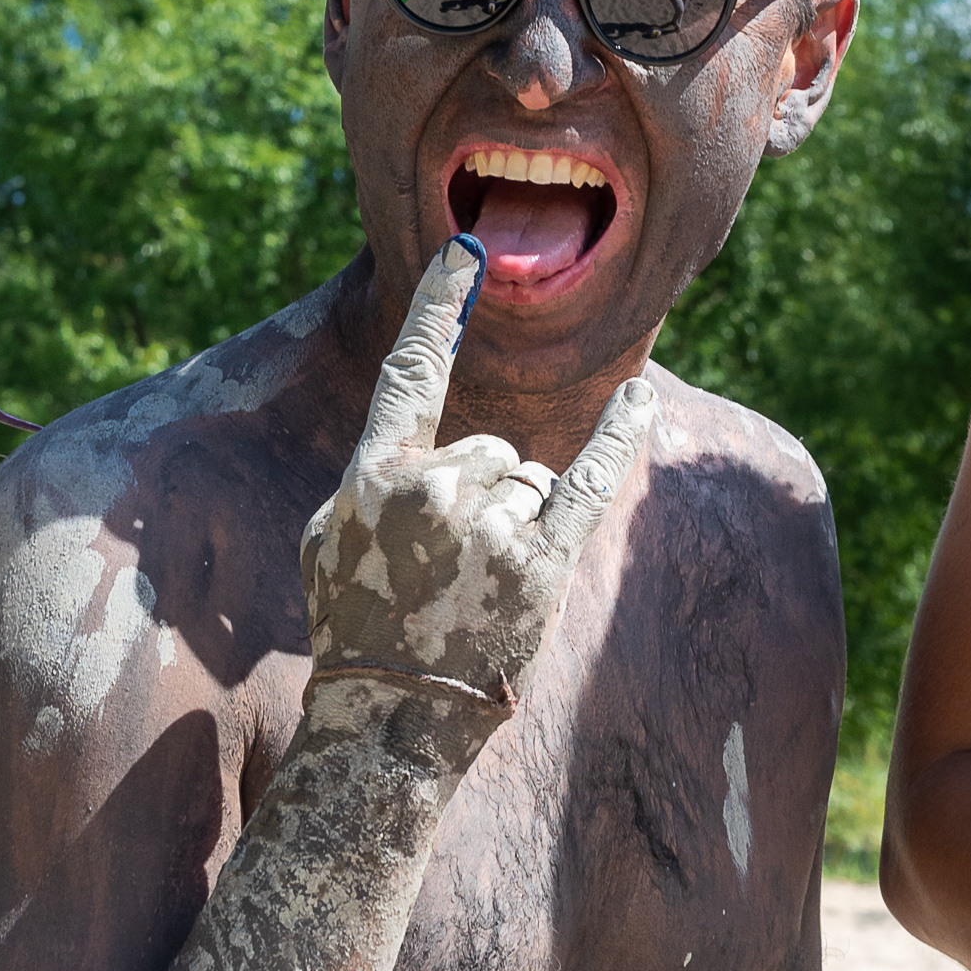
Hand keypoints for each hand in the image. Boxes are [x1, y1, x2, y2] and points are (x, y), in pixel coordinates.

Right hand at [303, 234, 654, 710]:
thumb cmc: (353, 628)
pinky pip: (591, 484)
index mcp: (376, 475)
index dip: (439, 308)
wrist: (388, 718)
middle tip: (450, 569)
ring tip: (477, 590)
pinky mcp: (541, 567)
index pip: (411, 372)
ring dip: (515, 524)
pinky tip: (641, 400)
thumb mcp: (329, 539)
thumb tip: (423, 443)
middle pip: (491, 449)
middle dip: (483, 496)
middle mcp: (436, 491)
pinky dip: (621, 439)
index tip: (464, 251)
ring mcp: (491, 529)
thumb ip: (377, 479)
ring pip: (529, 482)